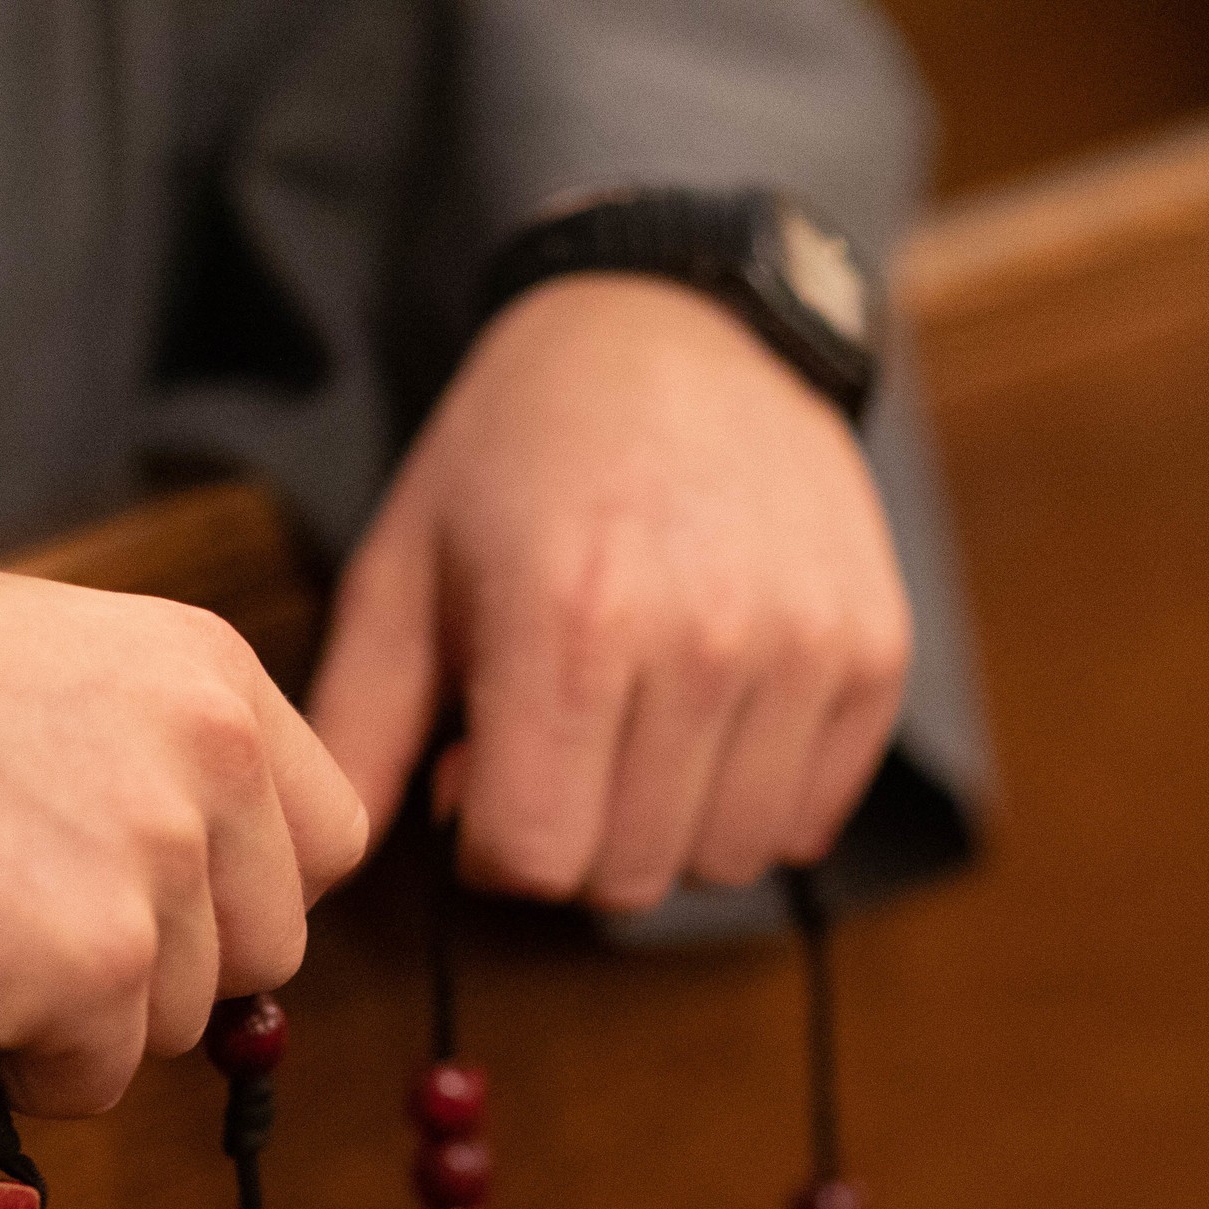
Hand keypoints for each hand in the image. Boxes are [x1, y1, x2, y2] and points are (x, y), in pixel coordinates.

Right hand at [0, 528, 366, 1114]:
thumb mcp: (42, 673)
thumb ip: (150, 763)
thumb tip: (202, 903)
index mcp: (211, 670)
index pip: (330, 836)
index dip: (241, 893)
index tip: (156, 903)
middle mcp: (216, 758)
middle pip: (269, 951)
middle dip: (160, 969)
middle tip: (22, 922)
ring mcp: (162, 865)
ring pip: (179, 1028)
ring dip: (75, 1018)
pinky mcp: (97, 969)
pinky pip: (93, 1087)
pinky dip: (12, 1067)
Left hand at [308, 274, 911, 909]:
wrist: (674, 327)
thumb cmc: (512, 465)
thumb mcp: (400, 577)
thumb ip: (357, 733)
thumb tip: (334, 872)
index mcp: (566, 628)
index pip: (532, 860)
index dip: (488, 843)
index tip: (480, 774)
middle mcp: (701, 643)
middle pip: (625, 880)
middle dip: (571, 841)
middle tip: (556, 747)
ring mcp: (804, 649)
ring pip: (720, 864)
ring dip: (662, 830)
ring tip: (631, 732)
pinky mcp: (875, 652)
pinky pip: (805, 824)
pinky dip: (750, 802)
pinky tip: (708, 724)